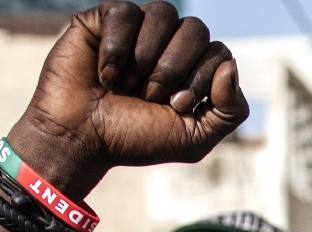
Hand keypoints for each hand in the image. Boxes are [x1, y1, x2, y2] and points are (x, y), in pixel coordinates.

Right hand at [10, 2, 247, 197]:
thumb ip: (230, 110)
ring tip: (126, 85)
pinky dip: (117, 49)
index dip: (201, 78)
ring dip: (146, 57)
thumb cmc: (134, 139)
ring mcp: (137, 28)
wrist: (81, 140)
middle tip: (150, 96)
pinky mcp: (103, 19)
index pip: (219, 52)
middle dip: (174, 68)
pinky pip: (125, 13)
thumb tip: (230, 66)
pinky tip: (105, 73)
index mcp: (192, 67)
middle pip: (196, 29)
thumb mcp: (193, 139)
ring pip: (164, 12)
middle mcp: (167, 43)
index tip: (176, 105)